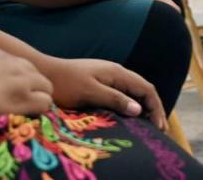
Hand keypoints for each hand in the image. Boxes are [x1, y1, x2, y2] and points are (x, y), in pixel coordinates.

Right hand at [0, 45, 53, 129]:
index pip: (19, 64)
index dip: (19, 80)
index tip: (12, 94)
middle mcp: (9, 63)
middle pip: (36, 74)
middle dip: (33, 89)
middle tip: (22, 107)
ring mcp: (16, 81)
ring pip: (46, 88)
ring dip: (39, 100)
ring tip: (25, 116)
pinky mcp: (17, 100)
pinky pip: (44, 104)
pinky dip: (39, 112)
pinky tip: (26, 121)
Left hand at [38, 57, 166, 130]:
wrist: (44, 72)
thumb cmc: (65, 83)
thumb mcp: (91, 92)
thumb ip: (115, 99)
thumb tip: (138, 109)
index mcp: (117, 72)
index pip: (146, 88)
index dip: (156, 107)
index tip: (159, 127)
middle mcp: (115, 72)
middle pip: (142, 90)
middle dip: (153, 109)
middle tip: (158, 131)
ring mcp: (107, 77)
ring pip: (133, 92)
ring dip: (142, 108)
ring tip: (146, 127)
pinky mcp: (99, 83)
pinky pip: (122, 94)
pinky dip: (130, 106)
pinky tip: (127, 118)